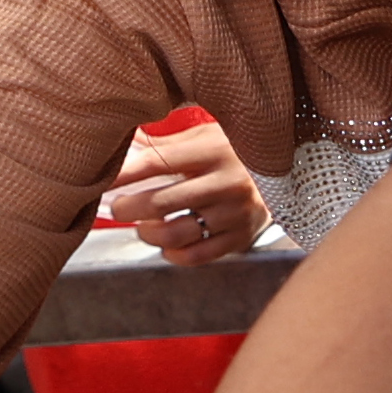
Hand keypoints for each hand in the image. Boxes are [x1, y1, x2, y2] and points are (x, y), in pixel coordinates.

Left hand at [97, 120, 264, 266]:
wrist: (291, 174)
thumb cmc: (236, 153)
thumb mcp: (206, 137)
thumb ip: (165, 145)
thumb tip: (121, 145)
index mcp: (215, 150)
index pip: (157, 162)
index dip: (123, 174)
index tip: (101, 181)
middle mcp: (227, 182)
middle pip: (160, 202)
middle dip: (127, 207)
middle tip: (118, 207)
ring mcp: (236, 213)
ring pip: (174, 233)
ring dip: (148, 233)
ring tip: (143, 226)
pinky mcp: (242, 236)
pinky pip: (197, 255)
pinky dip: (173, 253)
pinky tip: (167, 244)